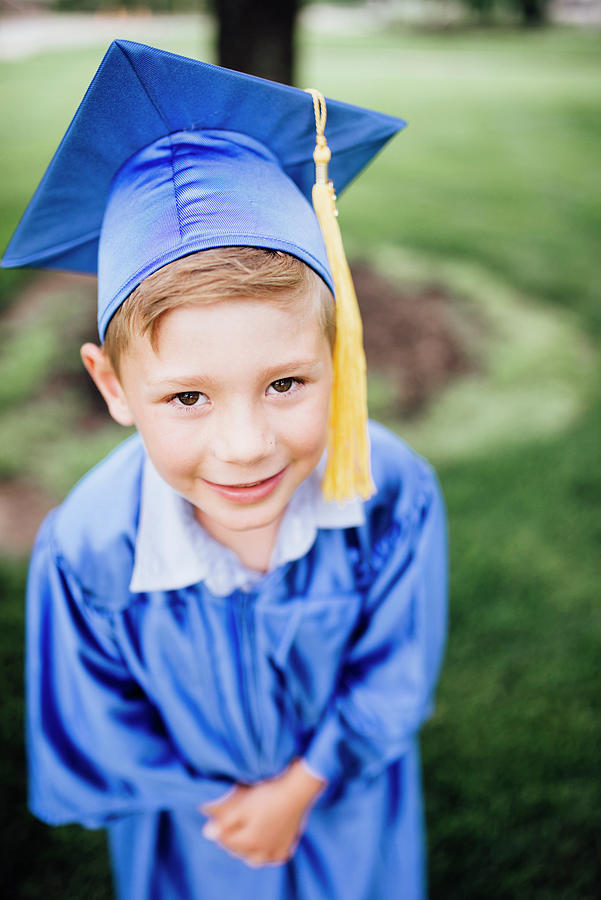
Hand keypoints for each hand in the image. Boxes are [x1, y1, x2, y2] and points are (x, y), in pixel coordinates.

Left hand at [199, 759, 325, 867]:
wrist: (295, 792)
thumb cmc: (267, 796)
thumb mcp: (242, 806)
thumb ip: (225, 822)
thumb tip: (207, 833)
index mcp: (248, 841)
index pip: (226, 842)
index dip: (220, 831)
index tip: (217, 822)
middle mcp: (261, 851)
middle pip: (239, 852)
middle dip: (232, 841)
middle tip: (230, 827)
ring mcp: (275, 850)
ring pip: (255, 859)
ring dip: (247, 851)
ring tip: (246, 836)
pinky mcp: (287, 846)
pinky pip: (274, 858)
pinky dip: (267, 855)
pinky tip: (265, 845)